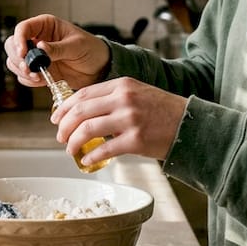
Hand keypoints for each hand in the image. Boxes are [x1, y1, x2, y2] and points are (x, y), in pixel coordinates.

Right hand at [4, 14, 110, 89]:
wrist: (99, 68)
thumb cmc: (92, 49)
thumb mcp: (76, 46)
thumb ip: (57, 48)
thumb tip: (40, 48)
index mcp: (45, 26)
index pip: (22, 28)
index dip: (19, 40)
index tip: (23, 54)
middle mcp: (37, 39)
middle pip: (12, 45)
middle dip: (18, 59)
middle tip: (29, 68)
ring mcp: (36, 56)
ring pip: (14, 62)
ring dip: (22, 71)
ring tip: (38, 77)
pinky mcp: (39, 71)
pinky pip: (24, 76)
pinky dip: (29, 80)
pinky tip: (42, 80)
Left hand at [52, 77, 186, 164]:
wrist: (189, 124)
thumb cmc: (162, 111)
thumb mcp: (137, 93)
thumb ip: (112, 98)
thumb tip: (83, 114)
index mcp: (122, 85)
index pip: (83, 94)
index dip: (65, 108)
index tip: (56, 118)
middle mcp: (124, 99)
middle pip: (81, 111)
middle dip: (64, 126)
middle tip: (60, 137)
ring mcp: (130, 120)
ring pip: (88, 130)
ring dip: (74, 142)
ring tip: (71, 149)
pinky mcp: (136, 140)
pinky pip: (104, 150)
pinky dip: (90, 156)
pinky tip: (86, 160)